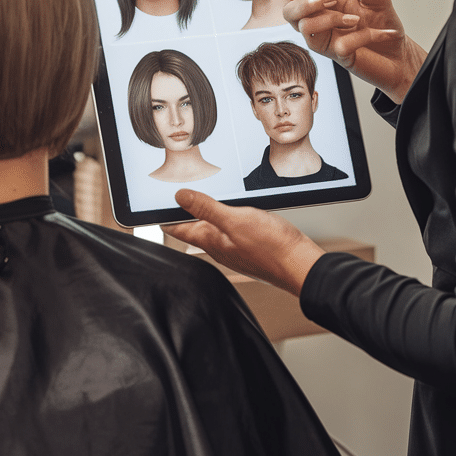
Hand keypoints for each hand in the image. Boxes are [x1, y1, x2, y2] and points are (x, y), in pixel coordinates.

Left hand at [164, 190, 325, 296]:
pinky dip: (228, 215)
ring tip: (205, 192)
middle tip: (179, 190)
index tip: (154, 203)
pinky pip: (232, 228)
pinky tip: (236, 207)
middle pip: (195, 226)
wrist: (301, 265)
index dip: (164, 215)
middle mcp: (220, 246)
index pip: (178, 227)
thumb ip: (207, 209)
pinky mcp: (251, 244)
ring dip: (208, 211)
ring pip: (214, 226)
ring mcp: (235, 246)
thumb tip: (180, 197)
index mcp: (211, 241)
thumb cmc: (272, 248)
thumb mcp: (235, 220)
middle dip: (186, 209)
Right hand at [275, 0, 426, 102]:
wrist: (401, 54)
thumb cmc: (385, 23)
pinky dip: (360, 37)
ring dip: (331, 20)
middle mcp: (323, 20)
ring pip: (306, 28)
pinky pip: (338, 45)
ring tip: (356, 21)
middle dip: (303, 3)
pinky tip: (376, 34)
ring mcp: (327, 39)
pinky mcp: (338, 56)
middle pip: (291, 13)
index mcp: (330, 0)